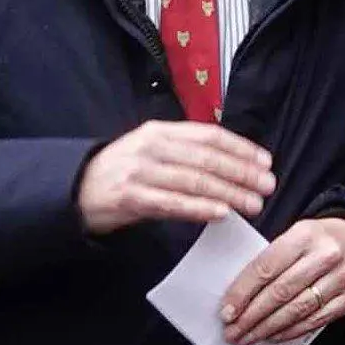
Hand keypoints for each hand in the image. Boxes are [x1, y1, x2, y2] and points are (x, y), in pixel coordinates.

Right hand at [77, 123, 275, 233]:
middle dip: (242, 172)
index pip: (209, 136)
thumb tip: (236, 165)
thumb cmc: (124, 171)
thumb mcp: (153, 150)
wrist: (76, 189)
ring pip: (194, 181)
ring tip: (254, 203)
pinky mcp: (131, 197)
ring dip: (229, 193)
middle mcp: (151, 147)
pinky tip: (222, 213)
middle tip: (268, 186)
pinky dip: (200, 207)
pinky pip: (173, 203)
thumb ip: (187, 152)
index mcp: (161, 131)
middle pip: (207, 158)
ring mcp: (140, 172)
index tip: (266, 162)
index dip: (241, 148)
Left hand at [221, 216, 344, 344]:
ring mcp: (343, 278)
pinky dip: (293, 330)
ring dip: (268, 328)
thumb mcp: (295, 235)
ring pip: (298, 309)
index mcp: (305, 235)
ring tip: (249, 337)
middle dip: (251, 316)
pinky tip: (275, 336)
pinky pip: (317, 319)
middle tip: (232, 331)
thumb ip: (271, 259)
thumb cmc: (320, 239)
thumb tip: (239, 294)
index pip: (266, 268)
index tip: (226, 312)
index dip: (243, 293)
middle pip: (280, 292)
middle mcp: (326, 256)